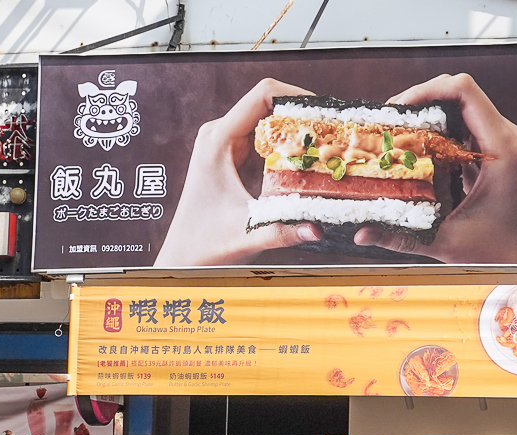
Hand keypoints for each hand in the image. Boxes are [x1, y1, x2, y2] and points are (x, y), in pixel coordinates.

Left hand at [155, 78, 322, 266]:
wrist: (184, 256)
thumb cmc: (204, 243)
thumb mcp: (247, 234)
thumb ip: (283, 232)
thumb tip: (317, 229)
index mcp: (218, 140)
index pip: (261, 96)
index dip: (295, 97)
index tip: (323, 113)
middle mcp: (220, 135)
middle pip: (268, 106)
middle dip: (302, 117)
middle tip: (332, 134)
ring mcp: (225, 145)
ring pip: (268, 124)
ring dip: (296, 133)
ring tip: (326, 147)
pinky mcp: (232, 159)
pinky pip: (265, 142)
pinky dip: (287, 148)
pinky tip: (307, 163)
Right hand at [354, 73, 516, 264]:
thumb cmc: (507, 255)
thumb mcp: (448, 244)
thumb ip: (402, 238)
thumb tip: (361, 234)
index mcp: (503, 148)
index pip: (464, 90)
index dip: (426, 89)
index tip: (399, 107)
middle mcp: (510, 138)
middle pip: (462, 96)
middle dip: (423, 104)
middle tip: (393, 124)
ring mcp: (511, 145)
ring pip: (467, 113)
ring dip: (434, 121)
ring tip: (404, 137)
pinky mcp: (507, 155)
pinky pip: (474, 132)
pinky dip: (448, 138)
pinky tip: (425, 155)